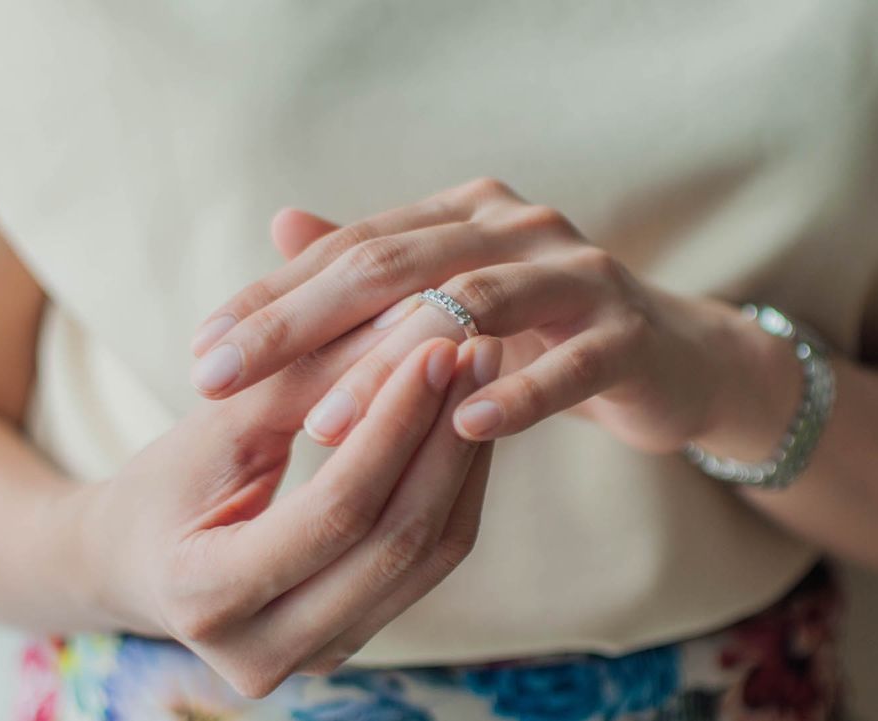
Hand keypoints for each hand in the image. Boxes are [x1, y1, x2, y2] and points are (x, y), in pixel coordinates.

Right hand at [81, 232, 503, 695]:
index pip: (335, 510)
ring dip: (462, 461)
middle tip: (478, 349)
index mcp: (206, 599)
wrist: (133, 562)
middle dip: (444, 437)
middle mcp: (264, 652)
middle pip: (394, 542)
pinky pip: (425, 566)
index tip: (435, 345)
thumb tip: (406, 317)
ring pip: (426, 558)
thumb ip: (303, 377)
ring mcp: (315, 658)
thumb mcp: (215, 425)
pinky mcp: (351, 642)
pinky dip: (453, 490)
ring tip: (481, 376)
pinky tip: (465, 424)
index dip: (395, 424)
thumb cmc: (162, 484)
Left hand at [190, 178, 798, 455]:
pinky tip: (463, 428)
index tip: (203, 351)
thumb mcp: (458, 295)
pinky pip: (568, 364)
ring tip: (321, 423)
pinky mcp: (627, 333)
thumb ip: (378, 264)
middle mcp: (516, 226)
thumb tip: (282, 223)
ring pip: (471, 308)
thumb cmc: (546, 333)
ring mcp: (577, 274)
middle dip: (299, 323)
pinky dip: (517, 393)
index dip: (272, 298)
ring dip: (390, 368)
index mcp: (465, 213)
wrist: (674, 358)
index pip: (350, 248)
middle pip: (392, 265)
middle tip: (222, 375)